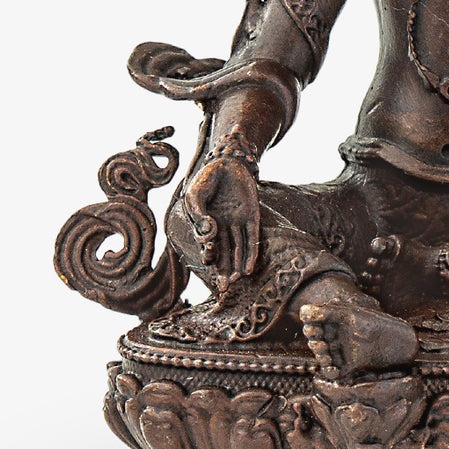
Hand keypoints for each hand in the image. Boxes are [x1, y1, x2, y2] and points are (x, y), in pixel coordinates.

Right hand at [183, 152, 261, 279]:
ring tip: (235, 281)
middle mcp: (222, 229)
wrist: (228, 161)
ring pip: (238, 251)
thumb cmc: (208, 179)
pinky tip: (247, 270)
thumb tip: (208, 230)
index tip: (208, 256)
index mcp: (206, 226)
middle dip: (223, 272)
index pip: (207, 247)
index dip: (208, 255)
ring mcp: (238, 225)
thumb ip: (198, 214)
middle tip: (223, 288)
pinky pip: (252, 240)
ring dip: (236, 267)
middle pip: (223, 255)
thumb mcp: (195, 196)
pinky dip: (250, 255)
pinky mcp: (253, 218)